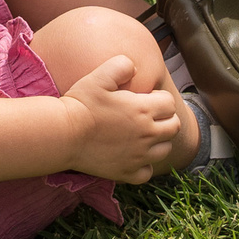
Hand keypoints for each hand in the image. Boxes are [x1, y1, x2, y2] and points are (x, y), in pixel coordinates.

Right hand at [58, 54, 181, 183]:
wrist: (64, 134)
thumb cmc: (81, 103)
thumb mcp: (99, 76)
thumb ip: (121, 65)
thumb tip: (133, 66)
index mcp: (143, 110)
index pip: (170, 104)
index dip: (160, 98)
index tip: (146, 98)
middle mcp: (147, 134)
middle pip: (174, 127)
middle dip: (165, 119)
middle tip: (147, 116)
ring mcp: (138, 156)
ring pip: (165, 150)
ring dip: (158, 141)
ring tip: (141, 135)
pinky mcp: (127, 173)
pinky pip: (147, 172)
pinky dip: (144, 165)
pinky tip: (133, 156)